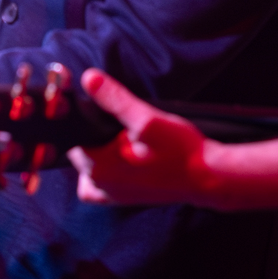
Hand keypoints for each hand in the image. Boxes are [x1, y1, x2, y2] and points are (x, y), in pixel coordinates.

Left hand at [70, 69, 217, 206]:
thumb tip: (89, 79)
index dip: (79, 117)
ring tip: (119, 136)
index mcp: (97, 166)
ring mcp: (110, 194)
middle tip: (115, 121)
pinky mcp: (122, 198)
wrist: (207, 177)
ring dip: (96, 150)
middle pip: (78, 150)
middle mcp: (98, 184)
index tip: (96, 107)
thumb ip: (115, 100)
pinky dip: (101, 171)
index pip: (70, 136)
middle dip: (91, 133)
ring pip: (87, 167)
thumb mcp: (147, 119)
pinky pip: (98, 185)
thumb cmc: (180, 150)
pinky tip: (116, 158)